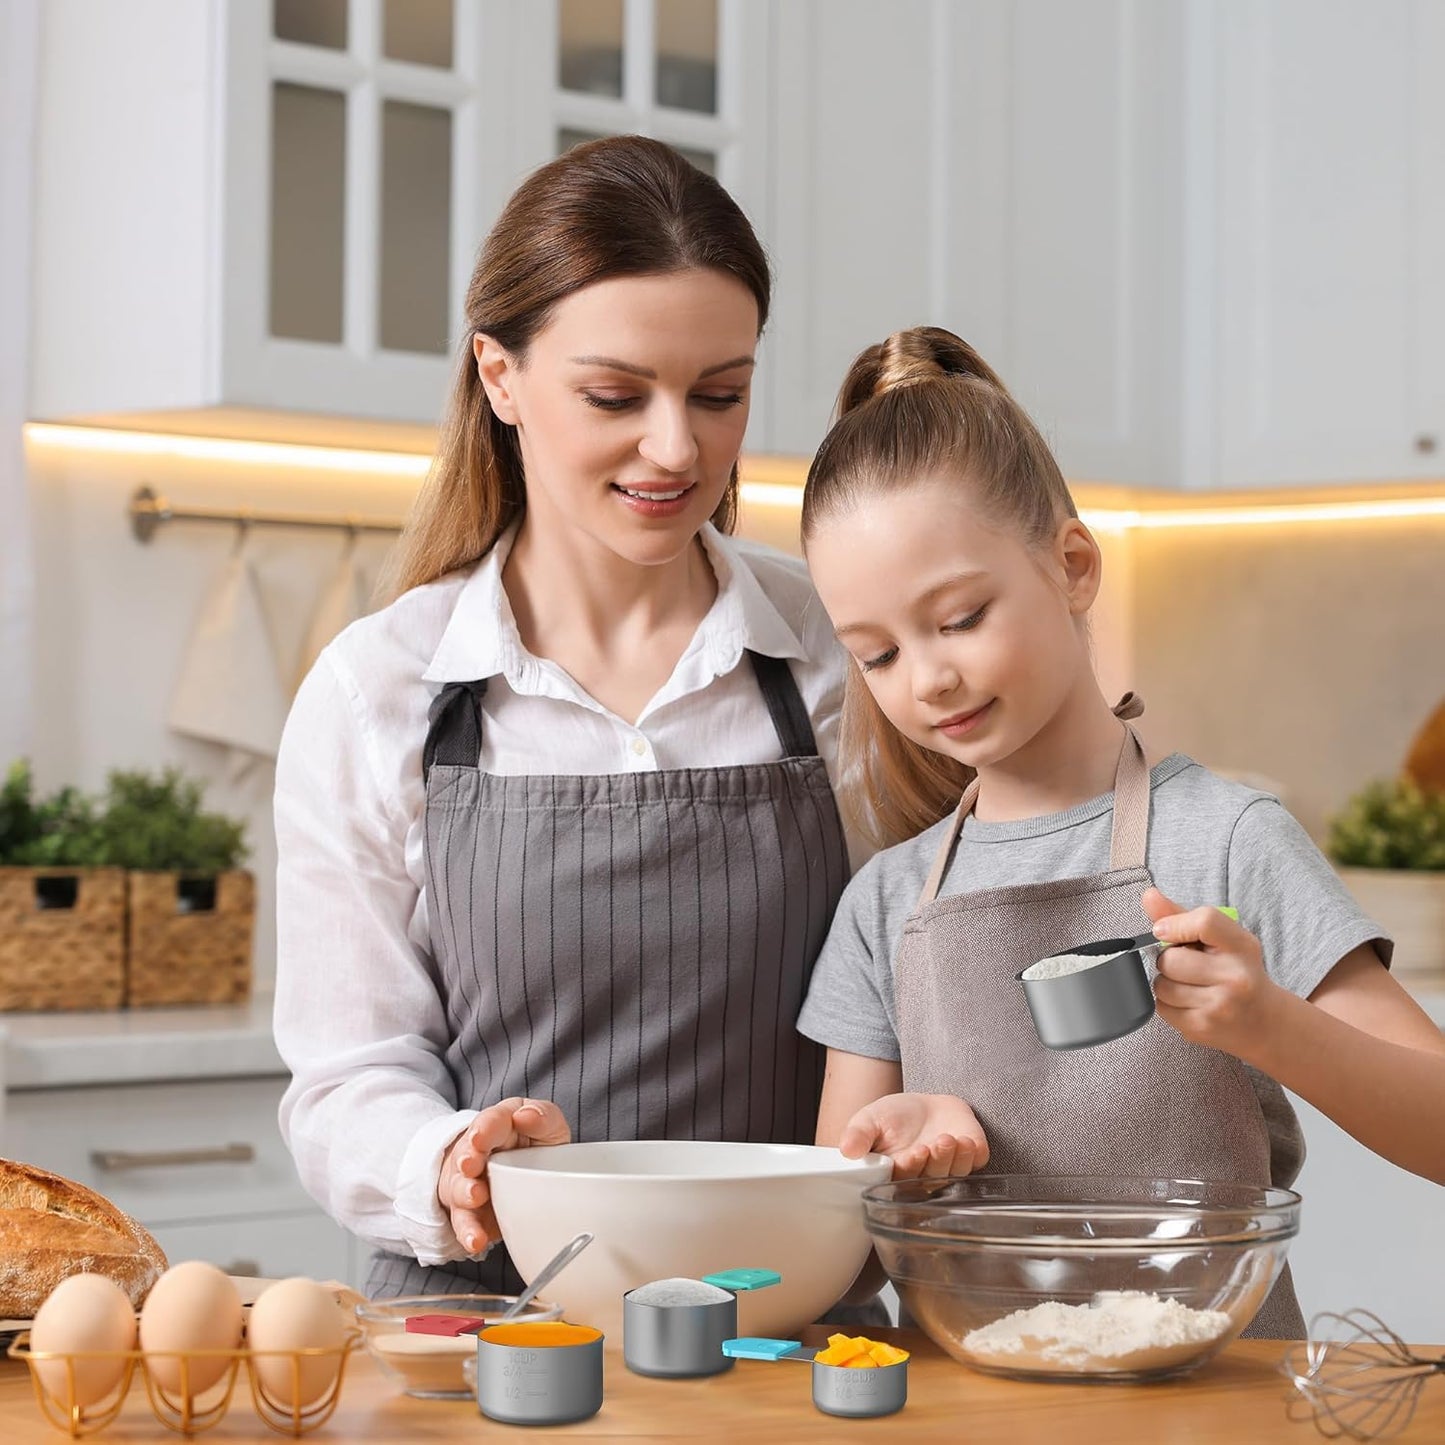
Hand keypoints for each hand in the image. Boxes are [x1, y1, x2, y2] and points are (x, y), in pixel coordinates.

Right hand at [438, 1097, 569, 1254]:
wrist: (523, 1172)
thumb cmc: (534, 1144)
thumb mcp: (548, 1125)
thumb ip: (543, 1117)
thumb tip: (528, 1116)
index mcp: (499, 1125)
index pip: (490, 1121)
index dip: (484, 1129)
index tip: (480, 1138)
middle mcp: (477, 1152)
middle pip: (466, 1154)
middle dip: (467, 1159)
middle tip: (470, 1165)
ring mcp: (469, 1182)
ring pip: (460, 1189)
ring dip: (466, 1194)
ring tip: (476, 1197)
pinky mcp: (470, 1212)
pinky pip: (465, 1224)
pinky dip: (469, 1233)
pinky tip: (475, 1240)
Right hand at [837, 1092, 988, 1180]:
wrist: (925, 1104)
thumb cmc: (895, 1116)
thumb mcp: (869, 1119)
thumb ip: (858, 1134)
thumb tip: (846, 1150)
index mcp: (896, 1174)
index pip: (903, 1180)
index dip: (910, 1169)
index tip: (912, 1153)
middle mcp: (923, 1177)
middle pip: (931, 1180)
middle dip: (934, 1163)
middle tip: (932, 1144)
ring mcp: (949, 1170)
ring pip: (954, 1174)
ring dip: (953, 1158)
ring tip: (949, 1138)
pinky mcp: (971, 1159)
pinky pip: (975, 1163)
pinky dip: (973, 1154)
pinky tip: (967, 1140)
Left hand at [1142, 887, 1286, 1057]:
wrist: (1264, 1022)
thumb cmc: (1239, 972)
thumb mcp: (1223, 940)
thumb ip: (1184, 916)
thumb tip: (1149, 895)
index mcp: (1242, 947)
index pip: (1205, 922)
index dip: (1175, 924)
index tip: (1164, 930)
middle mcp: (1235, 977)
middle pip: (1171, 958)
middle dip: (1168, 959)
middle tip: (1185, 964)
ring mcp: (1219, 1006)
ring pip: (1162, 984)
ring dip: (1166, 981)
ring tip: (1188, 984)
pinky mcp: (1202, 1028)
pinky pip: (1161, 1007)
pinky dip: (1167, 1002)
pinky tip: (1188, 1001)